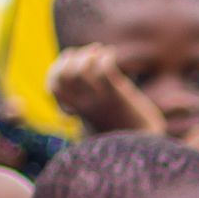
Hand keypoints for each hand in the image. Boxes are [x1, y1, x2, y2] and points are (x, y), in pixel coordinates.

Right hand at [49, 45, 165, 135]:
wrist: (146, 147)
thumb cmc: (125, 129)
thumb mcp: (100, 115)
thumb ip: (88, 99)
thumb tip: (82, 73)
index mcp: (78, 112)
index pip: (53, 88)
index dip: (55, 70)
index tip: (69, 60)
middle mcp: (84, 106)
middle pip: (62, 76)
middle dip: (70, 57)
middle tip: (88, 53)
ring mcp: (99, 101)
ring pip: (80, 70)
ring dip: (88, 53)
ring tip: (100, 50)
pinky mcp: (117, 97)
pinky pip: (103, 70)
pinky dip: (104, 56)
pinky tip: (111, 54)